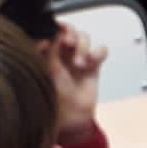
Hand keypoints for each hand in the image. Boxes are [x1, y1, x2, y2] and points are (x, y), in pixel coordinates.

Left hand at [49, 25, 105, 141]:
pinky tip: (91, 62)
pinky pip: (100, 50)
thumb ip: (49, 52)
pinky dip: (98, 53)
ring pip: (84, 38)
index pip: (51, 30)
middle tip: (68, 43)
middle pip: (69, 30)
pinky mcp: (93, 65)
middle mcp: (61, 53)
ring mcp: (78, 57)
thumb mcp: (47, 72)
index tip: (56, 32)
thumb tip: (48, 35)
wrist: (73, 119)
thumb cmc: (55, 100)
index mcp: (46, 52)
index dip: (56, 28)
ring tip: (79, 63)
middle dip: (70, 33)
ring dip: (83, 47)